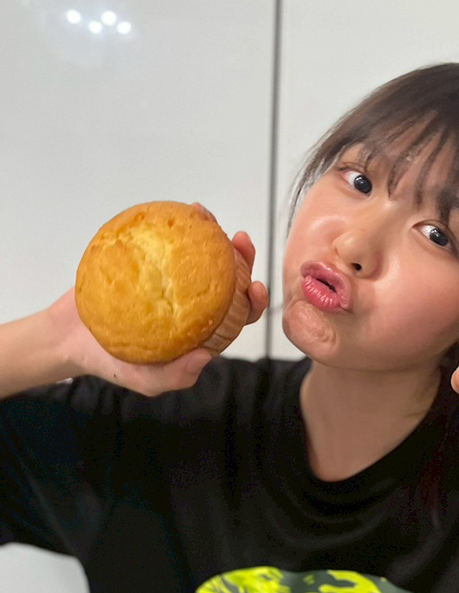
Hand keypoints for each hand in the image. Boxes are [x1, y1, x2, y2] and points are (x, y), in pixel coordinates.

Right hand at [50, 203, 269, 396]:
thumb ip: (176, 375)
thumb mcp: (145, 380)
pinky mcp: (148, 261)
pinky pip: (165, 241)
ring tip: (206, 216)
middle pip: (228, 278)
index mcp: (203, 329)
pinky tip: (175, 212)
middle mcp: (193, 302)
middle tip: (240, 241)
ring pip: (201, 254)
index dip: (254, 301)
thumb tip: (205, 357)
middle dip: (241, 257)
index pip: (239, 314)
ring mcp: (172, 279)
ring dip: (210, 233)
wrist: (69, 340)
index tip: (255, 286)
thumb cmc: (112, 363)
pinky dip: (173, 225)